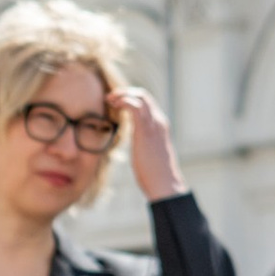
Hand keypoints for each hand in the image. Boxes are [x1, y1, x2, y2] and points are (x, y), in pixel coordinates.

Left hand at [116, 87, 184, 201]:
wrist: (164, 183)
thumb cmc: (154, 173)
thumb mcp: (149, 153)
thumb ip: (144, 143)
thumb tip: (138, 146)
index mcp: (160, 126)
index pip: (147, 102)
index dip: (131, 98)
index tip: (116, 102)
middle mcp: (159, 121)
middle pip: (144, 95)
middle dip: (125, 92)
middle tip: (110, 98)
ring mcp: (154, 125)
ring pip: (141, 97)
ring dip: (123, 94)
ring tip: (110, 99)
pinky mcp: (146, 131)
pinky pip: (135, 107)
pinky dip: (124, 101)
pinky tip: (115, 105)